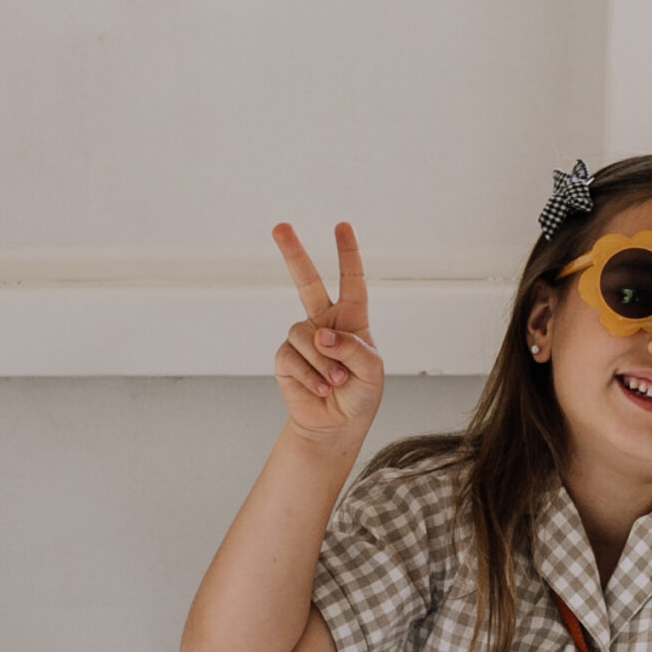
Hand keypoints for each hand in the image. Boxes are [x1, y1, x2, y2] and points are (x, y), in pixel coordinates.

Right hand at [272, 219, 382, 446]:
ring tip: (336, 380)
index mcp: (351, 319)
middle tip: (279, 226)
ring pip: (305, 335)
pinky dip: (311, 375)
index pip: (351, 281)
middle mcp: (324, 323)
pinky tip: (321, 388)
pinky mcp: (285, 359)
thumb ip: (352, 348)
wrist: (337, 425)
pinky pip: (293, 357)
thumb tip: (321, 335)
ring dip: (324, 362)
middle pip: (307, 282)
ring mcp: (303, 340)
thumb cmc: (360, 395)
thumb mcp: (372, 370)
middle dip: (293, 253)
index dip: (348, 254)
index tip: (342, 226)